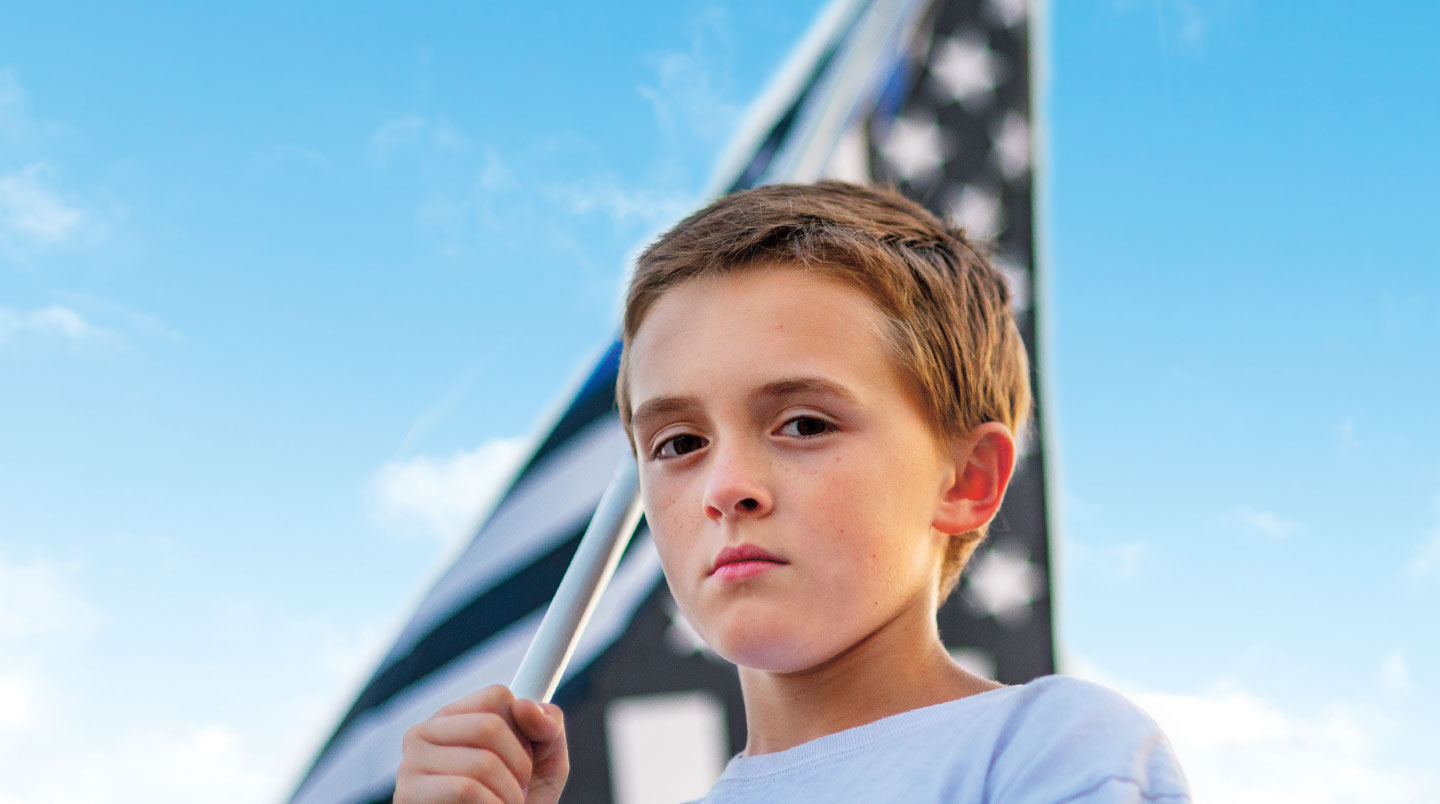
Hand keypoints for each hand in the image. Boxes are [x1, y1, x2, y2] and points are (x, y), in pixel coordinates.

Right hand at [396, 684, 568, 803]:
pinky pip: (467, 790)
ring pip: (482, 763)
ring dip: (509, 794)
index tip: (525, 757)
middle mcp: (423, 734)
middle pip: (491, 726)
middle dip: (520, 766)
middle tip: (517, 790)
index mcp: (452, 718)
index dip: (524, 730)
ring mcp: (411, 765)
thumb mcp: (544, 765)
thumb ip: (547, 729)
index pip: (498, 696)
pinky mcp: (408, 796)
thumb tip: (526, 706)